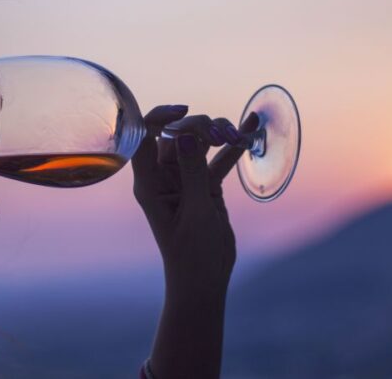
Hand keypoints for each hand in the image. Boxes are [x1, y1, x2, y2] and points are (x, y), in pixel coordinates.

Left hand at [132, 104, 255, 300]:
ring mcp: (184, 179)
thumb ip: (192, 171)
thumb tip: (184, 133)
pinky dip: (231, 148)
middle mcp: (163, 176)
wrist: (204, 280)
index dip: (157, 117)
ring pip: (198, 143)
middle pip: (176, 135)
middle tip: (223, 135)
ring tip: (237, 136)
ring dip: (218, 134)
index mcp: (149, 182)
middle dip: (200, 127)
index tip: (183, 111)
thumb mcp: (195, 212)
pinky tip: (247, 131)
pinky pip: (216, 159)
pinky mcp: (204, 185)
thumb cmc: (192, 253)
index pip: (143, 138)